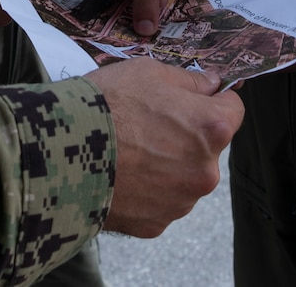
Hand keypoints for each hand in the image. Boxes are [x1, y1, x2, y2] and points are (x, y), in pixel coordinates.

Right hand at [93, 59, 243, 237]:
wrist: (61, 152)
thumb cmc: (107, 105)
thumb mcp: (149, 72)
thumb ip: (189, 80)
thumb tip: (212, 85)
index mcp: (212, 128)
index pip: (234, 111)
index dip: (214, 101)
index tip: (195, 100)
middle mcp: (205, 171)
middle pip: (208, 148)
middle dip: (188, 136)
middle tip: (148, 124)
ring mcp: (181, 202)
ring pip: (184, 177)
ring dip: (168, 166)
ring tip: (129, 151)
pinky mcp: (156, 224)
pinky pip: (160, 202)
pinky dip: (147, 190)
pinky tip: (121, 174)